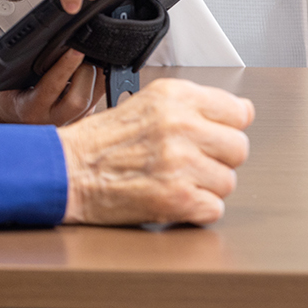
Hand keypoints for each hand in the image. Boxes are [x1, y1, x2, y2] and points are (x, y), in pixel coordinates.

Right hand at [0, 49, 103, 125]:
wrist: (13, 116)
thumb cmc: (11, 95)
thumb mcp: (9, 81)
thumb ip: (25, 68)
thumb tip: (51, 46)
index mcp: (30, 109)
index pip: (51, 87)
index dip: (65, 66)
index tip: (75, 49)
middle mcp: (51, 119)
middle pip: (79, 100)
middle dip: (86, 73)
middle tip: (84, 52)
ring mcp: (69, 122)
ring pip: (93, 101)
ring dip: (96, 77)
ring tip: (92, 58)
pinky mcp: (81, 119)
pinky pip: (97, 101)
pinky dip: (99, 83)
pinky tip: (96, 70)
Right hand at [57, 77, 253, 225]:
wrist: (66, 171)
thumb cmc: (98, 142)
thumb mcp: (144, 104)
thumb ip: (191, 106)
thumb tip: (241, 111)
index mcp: (173, 97)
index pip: (238, 111)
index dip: (226, 127)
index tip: (215, 134)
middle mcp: (180, 126)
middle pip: (238, 148)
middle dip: (217, 159)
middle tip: (188, 161)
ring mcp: (181, 163)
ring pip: (228, 181)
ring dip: (205, 186)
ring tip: (173, 179)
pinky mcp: (178, 197)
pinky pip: (214, 209)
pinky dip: (195, 210)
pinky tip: (171, 197)